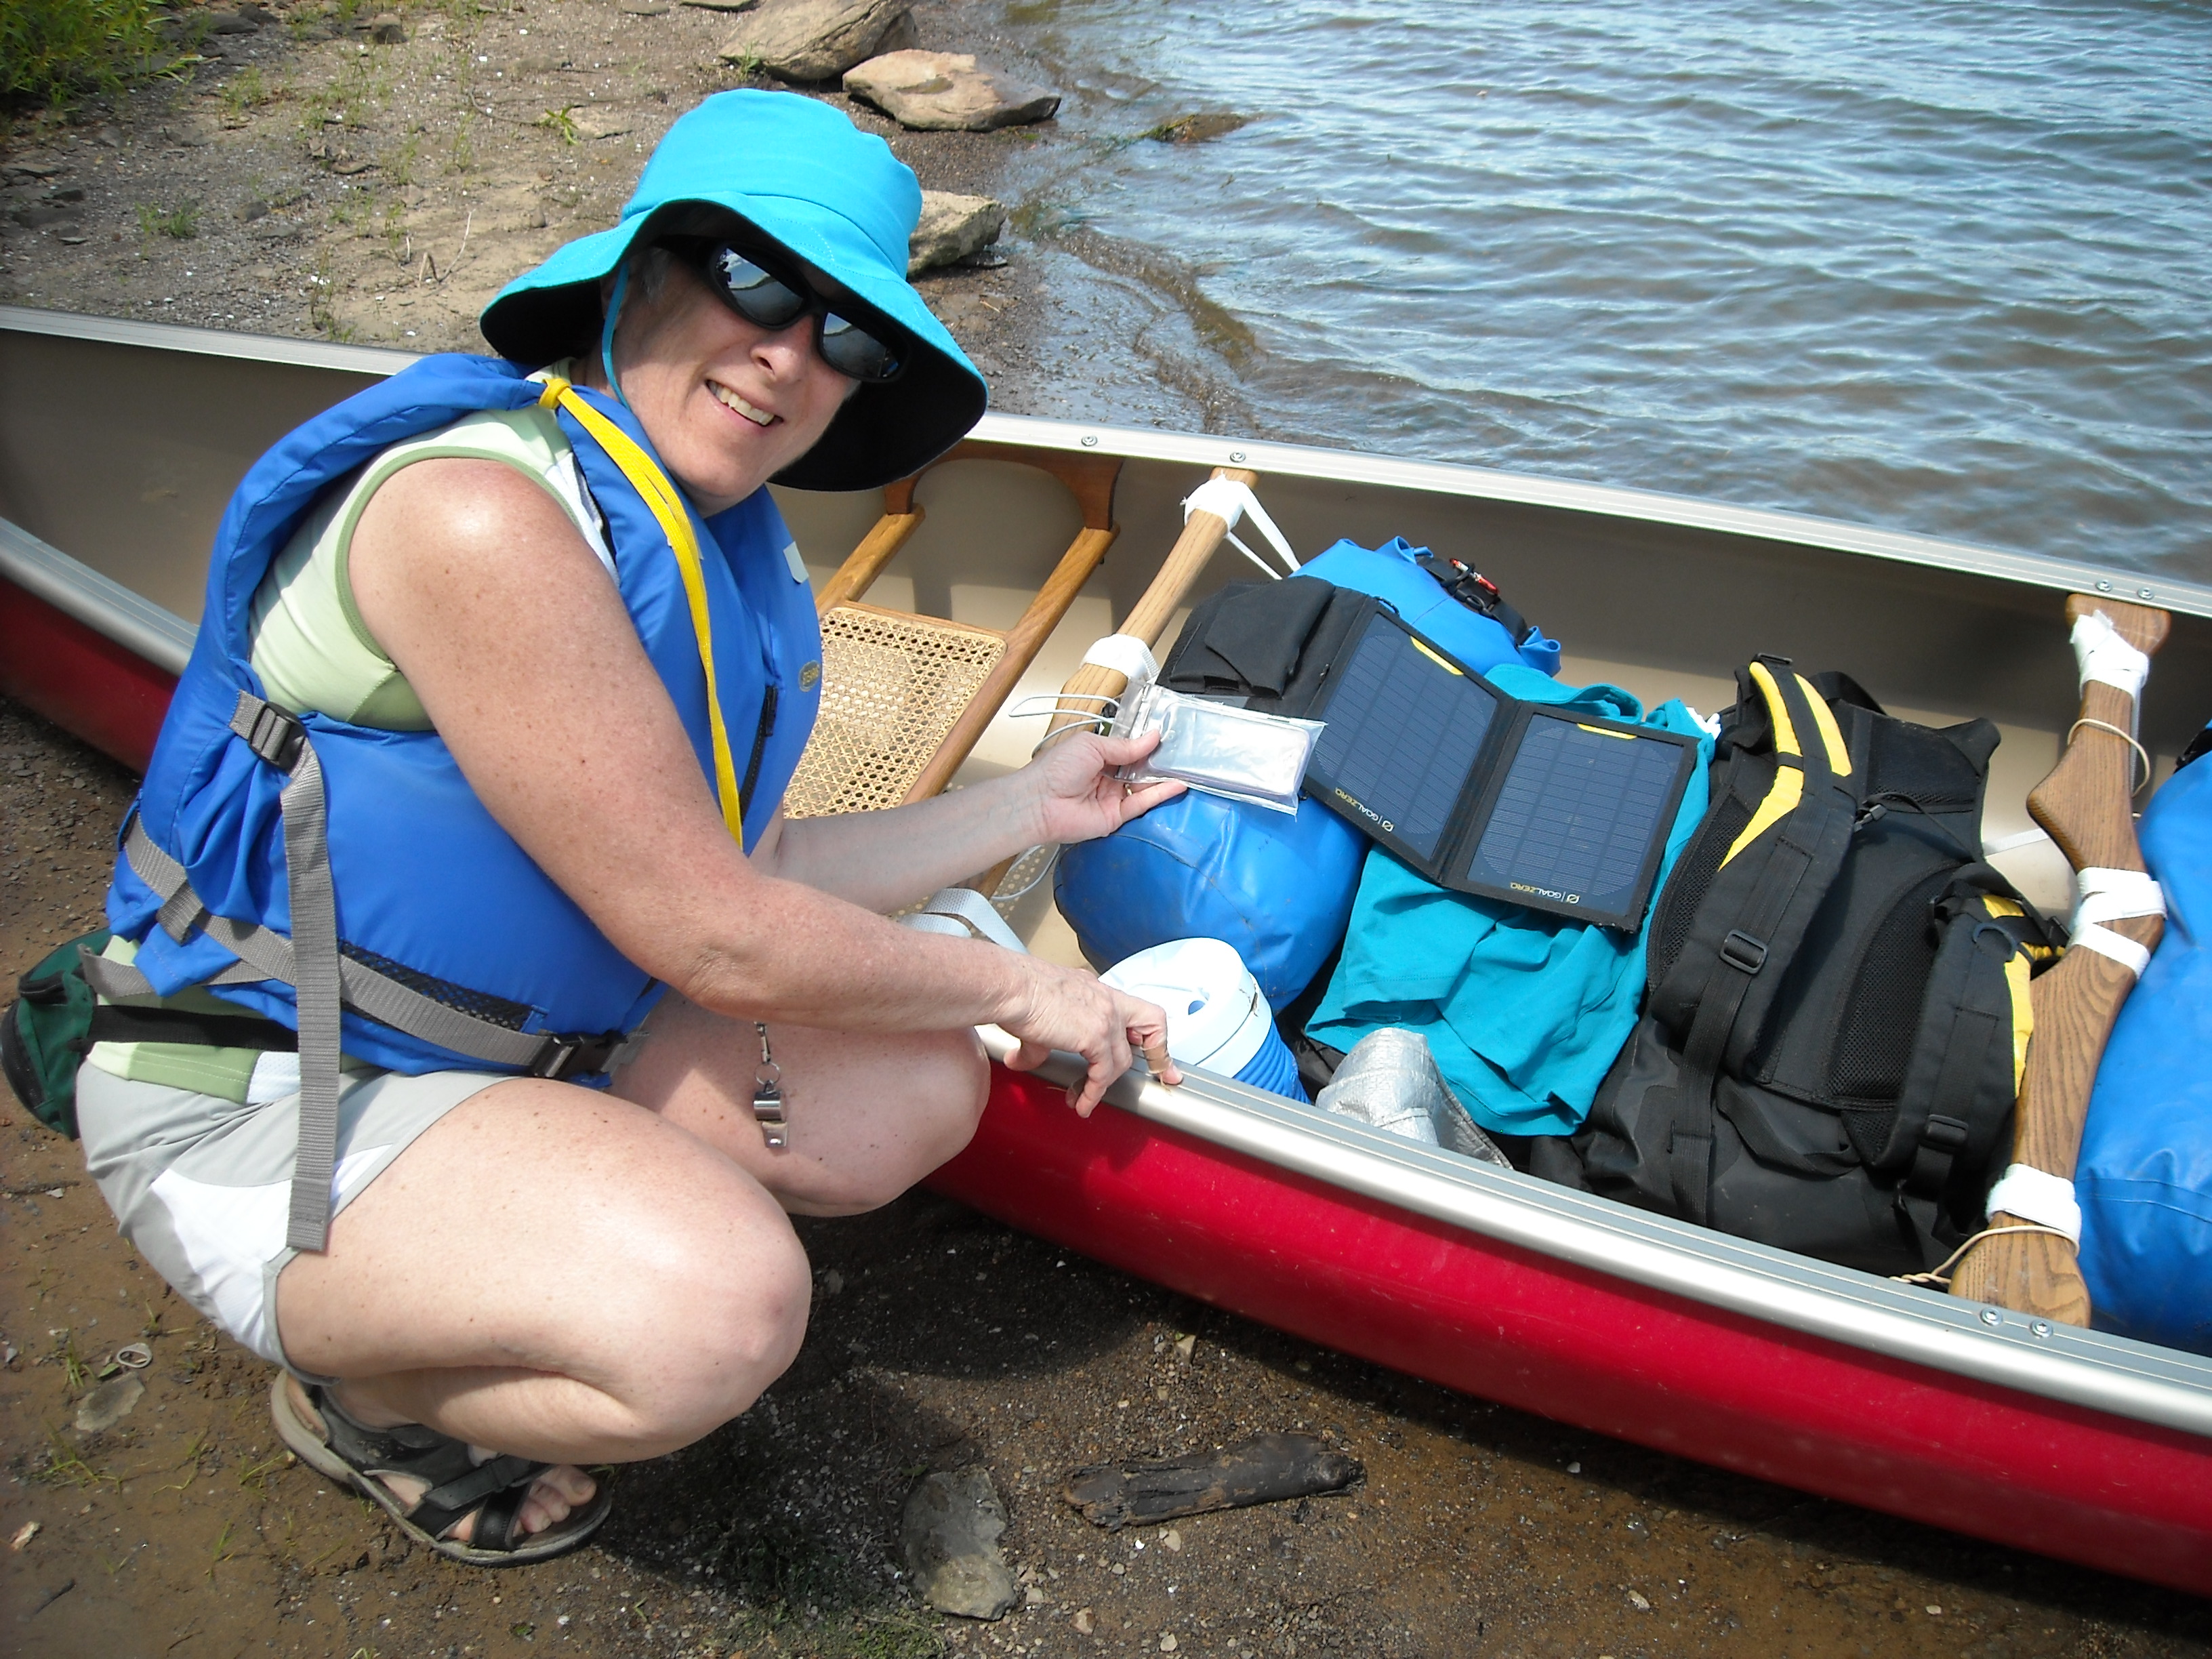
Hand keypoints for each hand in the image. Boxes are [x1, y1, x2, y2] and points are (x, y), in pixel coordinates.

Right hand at [999, 958, 1181, 1113]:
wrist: (1007, 987)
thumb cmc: (1015, 991)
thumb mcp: (1037, 1017)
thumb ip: (1040, 1041)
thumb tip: (1024, 1058)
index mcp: (1094, 990)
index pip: (1132, 1009)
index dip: (1148, 1033)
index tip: (1154, 1051)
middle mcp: (1105, 999)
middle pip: (1152, 1022)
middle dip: (1159, 1052)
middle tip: (1163, 1075)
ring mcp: (1104, 1016)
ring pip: (1123, 1058)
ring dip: (1104, 1085)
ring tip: (1085, 1099)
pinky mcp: (1094, 1034)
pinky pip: (1103, 1072)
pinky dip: (1094, 1091)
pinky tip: (1083, 1100)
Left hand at [1023, 730, 1186, 846]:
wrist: (1039, 802)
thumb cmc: (1056, 769)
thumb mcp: (1093, 746)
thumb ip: (1125, 746)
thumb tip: (1153, 737)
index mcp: (1097, 755)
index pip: (1128, 749)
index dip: (1146, 744)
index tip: (1166, 736)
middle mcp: (1106, 776)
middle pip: (1138, 768)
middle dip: (1156, 760)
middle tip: (1179, 751)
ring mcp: (1112, 796)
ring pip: (1143, 786)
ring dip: (1162, 777)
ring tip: (1183, 766)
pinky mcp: (1116, 816)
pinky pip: (1142, 804)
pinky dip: (1161, 795)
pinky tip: (1177, 785)